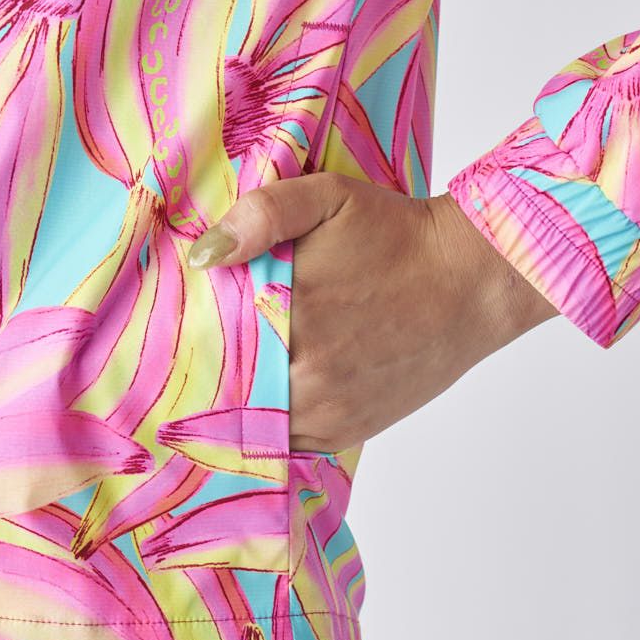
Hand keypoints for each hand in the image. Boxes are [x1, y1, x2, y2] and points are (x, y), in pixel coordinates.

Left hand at [186, 173, 558, 452]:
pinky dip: (270, 425)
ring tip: (225, 379)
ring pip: (251, 420)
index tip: (170, 334)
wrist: (469, 281)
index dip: (188, 340)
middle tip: (188, 359)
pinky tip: (267, 398)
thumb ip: (263, 214)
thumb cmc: (397, 235)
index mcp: (286, 312)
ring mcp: (325, 410)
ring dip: (237, 403)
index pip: (208, 342)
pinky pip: (285, 441)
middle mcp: (303, 372)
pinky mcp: (345, 431)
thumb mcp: (329, 197)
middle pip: (224, 385)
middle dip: (208, 372)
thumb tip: (203, 258)